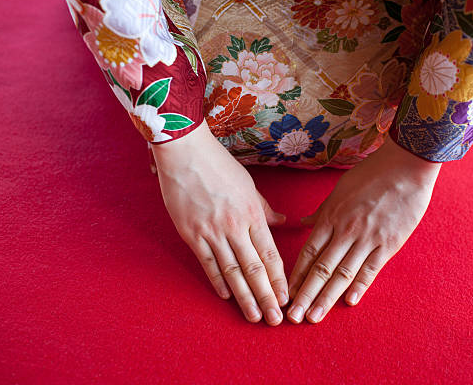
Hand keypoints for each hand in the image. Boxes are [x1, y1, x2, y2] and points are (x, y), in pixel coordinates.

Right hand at [152, 121, 288, 325]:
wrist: (185, 153)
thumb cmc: (219, 166)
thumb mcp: (249, 185)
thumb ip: (264, 208)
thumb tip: (282, 221)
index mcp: (252, 214)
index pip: (270, 254)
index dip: (279, 279)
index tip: (286, 298)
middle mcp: (235, 227)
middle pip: (254, 269)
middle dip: (266, 296)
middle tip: (275, 319)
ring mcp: (212, 232)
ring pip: (232, 271)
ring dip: (244, 297)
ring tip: (254, 316)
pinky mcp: (191, 234)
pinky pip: (207, 263)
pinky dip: (217, 281)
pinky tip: (226, 297)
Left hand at [287, 136, 440, 323]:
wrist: (405, 167)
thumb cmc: (372, 174)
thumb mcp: (340, 188)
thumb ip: (322, 210)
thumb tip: (303, 222)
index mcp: (331, 217)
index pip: (309, 252)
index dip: (296, 275)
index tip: (286, 293)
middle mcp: (345, 231)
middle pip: (321, 269)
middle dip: (305, 294)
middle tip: (293, 317)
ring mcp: (367, 239)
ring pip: (343, 274)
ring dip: (326, 297)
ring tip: (314, 316)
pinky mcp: (389, 244)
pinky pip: (371, 269)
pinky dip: (359, 286)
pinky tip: (349, 302)